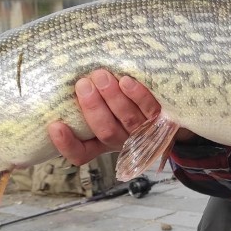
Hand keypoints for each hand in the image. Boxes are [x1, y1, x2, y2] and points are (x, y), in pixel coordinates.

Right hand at [47, 70, 193, 165]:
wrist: (175, 116)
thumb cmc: (130, 109)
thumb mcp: (108, 112)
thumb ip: (90, 104)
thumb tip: (67, 78)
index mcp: (104, 143)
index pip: (81, 154)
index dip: (67, 144)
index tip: (55, 125)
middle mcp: (124, 142)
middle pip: (106, 131)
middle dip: (93, 108)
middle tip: (83, 84)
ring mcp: (146, 132)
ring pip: (127, 120)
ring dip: (112, 98)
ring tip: (101, 76)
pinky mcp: (164, 120)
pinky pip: (150, 109)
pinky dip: (138, 95)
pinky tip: (127, 81)